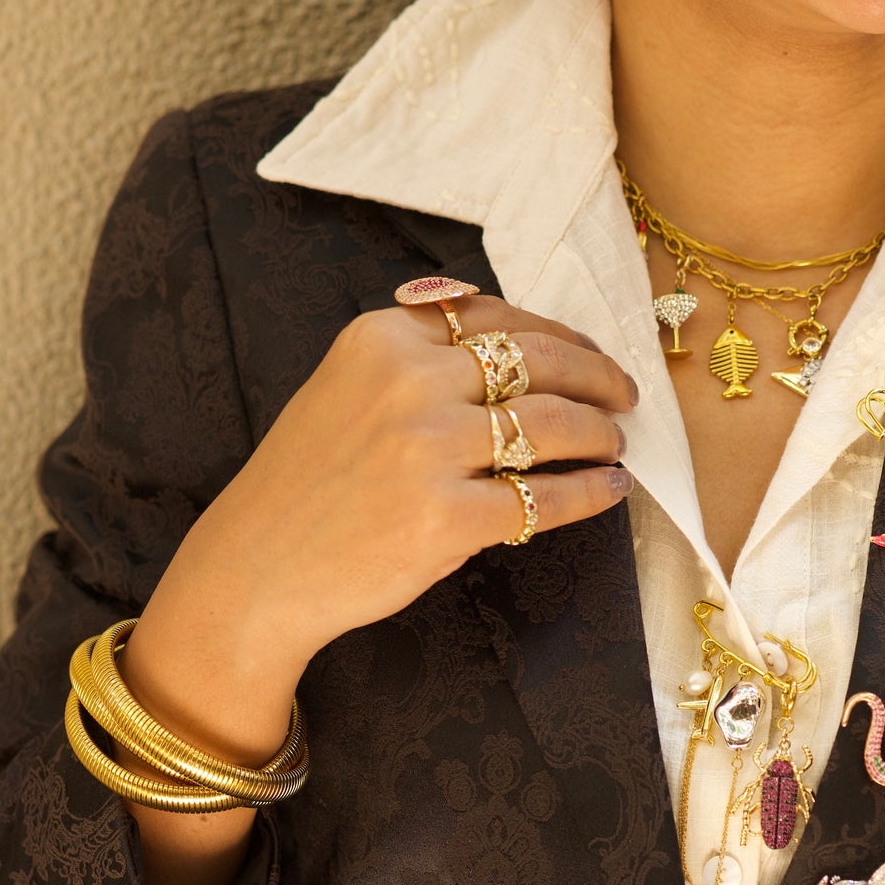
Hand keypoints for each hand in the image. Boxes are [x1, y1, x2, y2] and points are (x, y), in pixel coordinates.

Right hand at [113, 295, 635, 884]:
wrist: (259, 567)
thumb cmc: (310, 484)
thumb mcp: (346, 388)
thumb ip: (416, 357)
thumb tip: (514, 343)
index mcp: (381, 338)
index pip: (495, 317)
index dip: (559, 333)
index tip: (590, 353)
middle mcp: (407, 382)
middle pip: (537, 362)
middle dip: (597, 377)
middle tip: (625, 398)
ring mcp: (428, 451)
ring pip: (551, 424)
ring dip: (599, 434)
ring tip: (616, 446)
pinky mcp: (447, 518)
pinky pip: (543, 498)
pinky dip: (588, 494)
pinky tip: (606, 491)